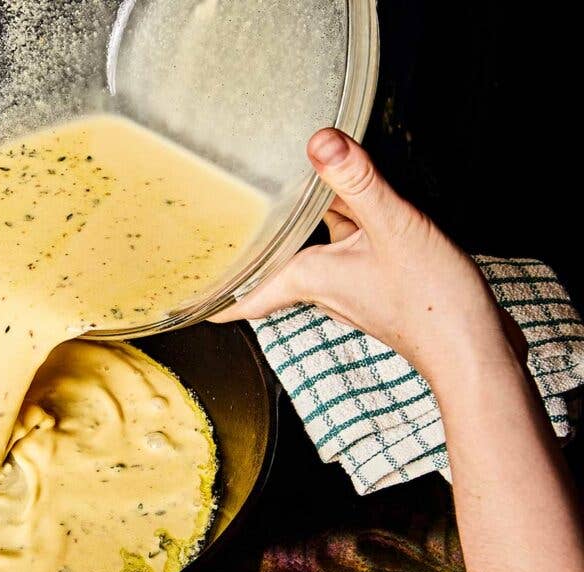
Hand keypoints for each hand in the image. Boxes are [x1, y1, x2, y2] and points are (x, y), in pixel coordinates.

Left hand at [211, 128, 523, 387]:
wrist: (472, 348)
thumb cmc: (431, 303)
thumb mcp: (393, 227)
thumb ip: (357, 182)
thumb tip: (319, 142)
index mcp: (309, 277)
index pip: (243, 293)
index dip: (210, 294)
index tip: (179, 298)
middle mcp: (322, 284)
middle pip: (274, 258)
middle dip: (251, 238)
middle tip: (218, 215)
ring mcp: (350, 284)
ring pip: (313, 245)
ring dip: (299, 220)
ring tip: (278, 184)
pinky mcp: (378, 280)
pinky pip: (347, 245)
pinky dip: (342, 221)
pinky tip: (353, 195)